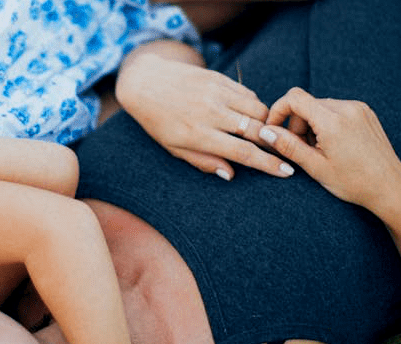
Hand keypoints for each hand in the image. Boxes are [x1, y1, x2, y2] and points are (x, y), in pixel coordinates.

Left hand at [115, 47, 294, 179]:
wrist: (147, 83)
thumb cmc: (160, 123)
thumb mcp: (175, 149)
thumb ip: (203, 162)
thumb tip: (231, 175)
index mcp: (200, 135)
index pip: (242, 152)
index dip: (267, 163)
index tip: (286, 171)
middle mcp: (212, 113)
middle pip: (256, 130)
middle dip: (275, 144)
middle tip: (286, 153)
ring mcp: (218, 93)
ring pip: (258, 110)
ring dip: (267, 124)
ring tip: (267, 136)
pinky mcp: (221, 79)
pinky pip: (249, 95)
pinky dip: (255, 108)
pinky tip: (250, 117)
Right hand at [261, 87, 400, 213]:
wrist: (387, 185)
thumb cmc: (352, 181)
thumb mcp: (314, 166)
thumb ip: (288, 146)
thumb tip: (266, 132)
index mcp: (332, 121)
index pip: (294, 98)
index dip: (277, 111)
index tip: (273, 130)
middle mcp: (347, 108)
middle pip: (306, 104)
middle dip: (295, 125)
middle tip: (301, 150)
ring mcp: (358, 108)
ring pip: (320, 107)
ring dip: (310, 125)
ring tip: (318, 150)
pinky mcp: (364, 112)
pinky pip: (335, 110)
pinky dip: (325, 124)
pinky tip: (331, 145)